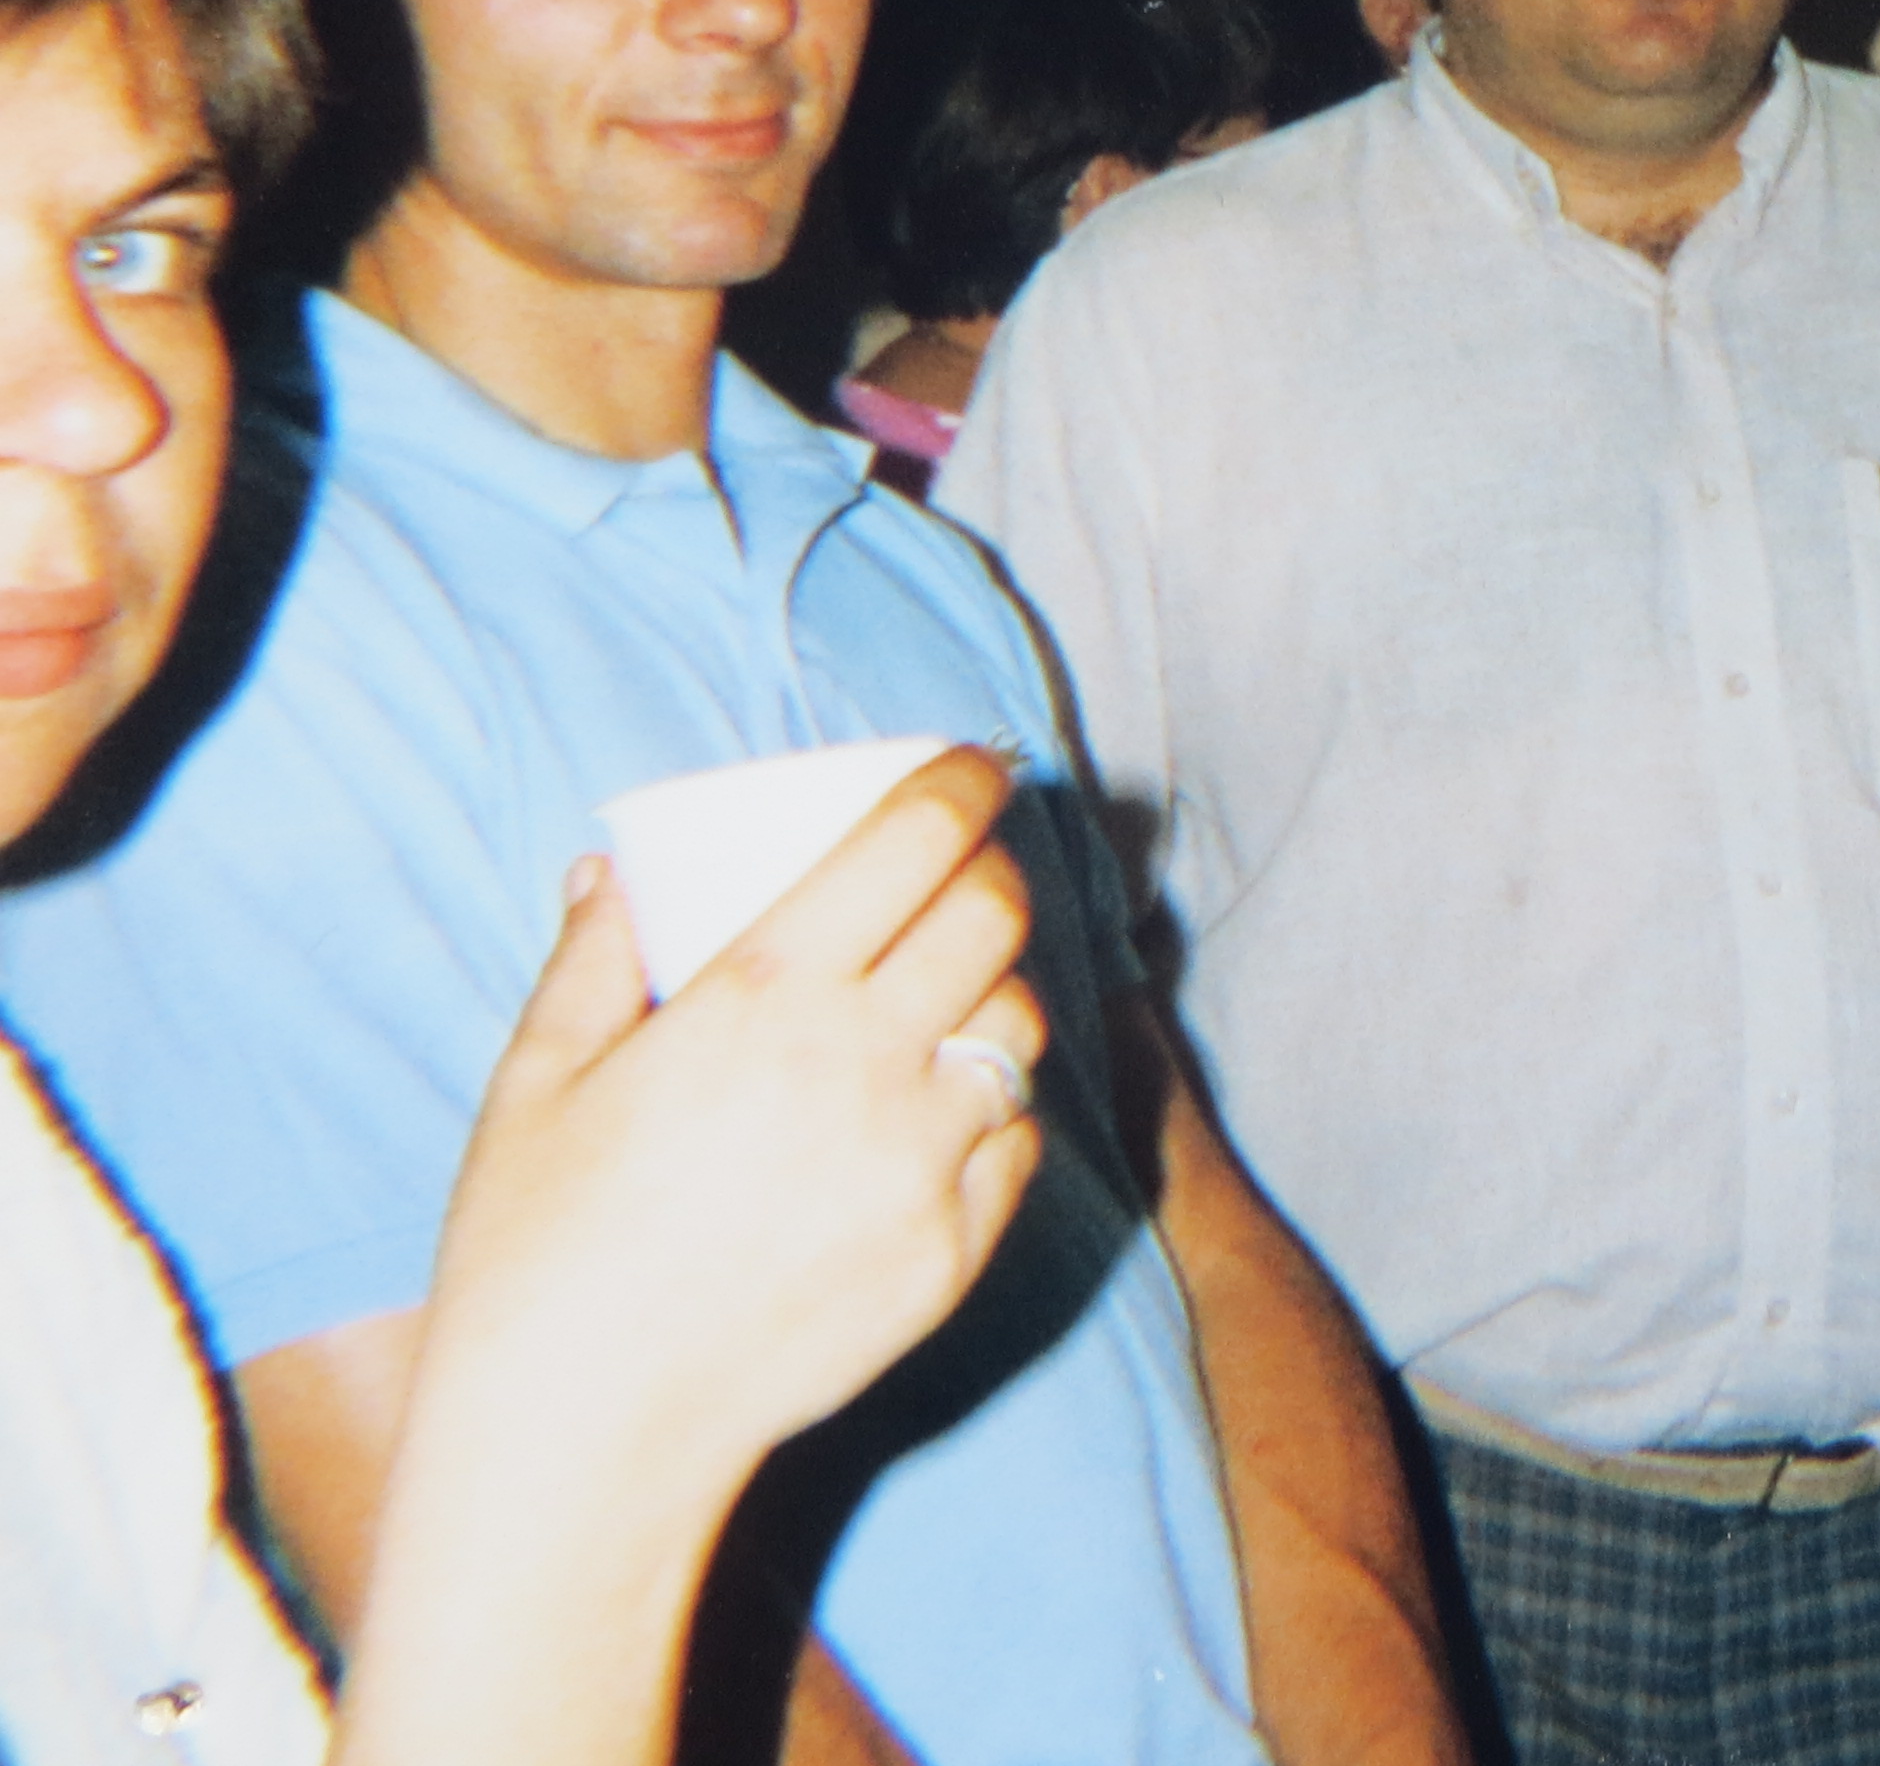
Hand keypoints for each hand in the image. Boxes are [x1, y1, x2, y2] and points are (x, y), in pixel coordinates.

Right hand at [410, 747, 1047, 1501]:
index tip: (972, 768)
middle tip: (958, 880)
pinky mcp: (953, 1250)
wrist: (585, 1434)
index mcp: (763, 995)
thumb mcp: (538, 1083)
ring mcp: (920, 1160)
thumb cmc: (537, 1252)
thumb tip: (611, 869)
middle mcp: (863, 1063)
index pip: (914, 841)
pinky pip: (1016, 1143)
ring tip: (943, 1004)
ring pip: (1019, 1029)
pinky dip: (991, 1115)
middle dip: (988, 876)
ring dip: (992, 999)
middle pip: (995, 917)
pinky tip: (939, 1118)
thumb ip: (591, 960)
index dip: (961, 785)